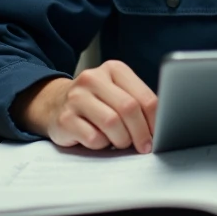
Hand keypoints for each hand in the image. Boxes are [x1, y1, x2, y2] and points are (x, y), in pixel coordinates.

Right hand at [13, 60, 158, 152]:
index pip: (143, 96)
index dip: (155, 120)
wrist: (53, 103)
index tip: (159, 134)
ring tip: (121, 142)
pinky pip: (93, 138)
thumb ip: (138, 102)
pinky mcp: (65, 119)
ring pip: (112, 124)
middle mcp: (93, 79)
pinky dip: (102, 144)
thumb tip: (163, 124)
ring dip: (122, 140)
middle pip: (129, 109)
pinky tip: (100, 140)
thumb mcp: (117, 92)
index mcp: (114, 69)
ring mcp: (76, 97)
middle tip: (144, 146)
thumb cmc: (96, 101)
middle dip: (141, 132)